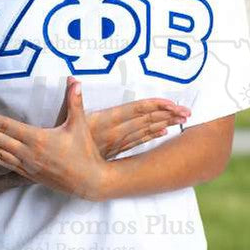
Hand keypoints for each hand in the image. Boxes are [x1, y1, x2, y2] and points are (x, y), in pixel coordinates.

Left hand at [0, 76, 110, 200]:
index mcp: (38, 139)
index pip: (6, 127)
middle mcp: (28, 153)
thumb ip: (74, 101)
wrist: (90, 183)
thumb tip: (74, 79)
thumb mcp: (79, 125)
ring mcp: (27, 165)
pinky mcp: (29, 174)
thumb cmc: (85, 152)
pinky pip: (5, 164)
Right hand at [56, 92, 189, 158]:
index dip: (156, 105)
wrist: (65, 171)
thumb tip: (72, 78)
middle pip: (147, 120)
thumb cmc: (63, 143)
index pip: (137, 110)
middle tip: (187, 111)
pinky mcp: (115, 151)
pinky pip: (138, 142)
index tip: (173, 103)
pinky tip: (163, 132)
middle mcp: (116, 132)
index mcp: (108, 121)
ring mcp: (117, 143)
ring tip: (181, 119)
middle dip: (168, 115)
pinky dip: (151, 136)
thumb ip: (73, 99)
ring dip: (164, 124)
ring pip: (146, 131)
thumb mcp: (67, 119)